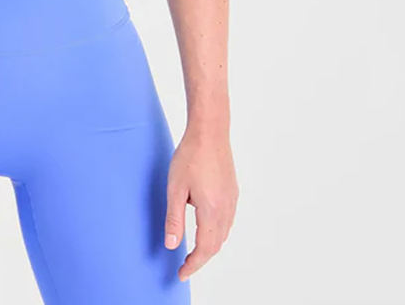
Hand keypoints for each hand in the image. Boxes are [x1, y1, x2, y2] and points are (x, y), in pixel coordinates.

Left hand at [164, 126, 237, 281]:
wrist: (210, 131)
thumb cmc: (190, 156)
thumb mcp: (175, 188)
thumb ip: (174, 219)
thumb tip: (171, 245)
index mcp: (212, 211)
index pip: (204, 249)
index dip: (193, 264)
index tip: (181, 274)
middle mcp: (226, 209)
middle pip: (216, 244)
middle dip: (201, 258)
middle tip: (185, 265)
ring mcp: (232, 200)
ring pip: (223, 233)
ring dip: (210, 246)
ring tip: (193, 250)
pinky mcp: (232, 191)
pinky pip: (227, 220)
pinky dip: (216, 232)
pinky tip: (206, 227)